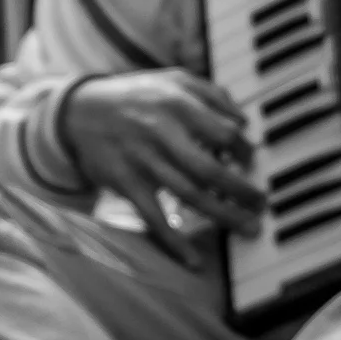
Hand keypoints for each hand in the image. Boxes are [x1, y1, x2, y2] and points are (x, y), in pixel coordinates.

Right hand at [58, 68, 266, 266]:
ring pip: (189, 195)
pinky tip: (193, 261)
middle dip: (241, 191)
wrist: (79, 112)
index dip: (244, 150)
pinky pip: (153, 218)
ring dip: (222, 215)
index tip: (252, 162)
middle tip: (261, 204)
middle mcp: (160, 133)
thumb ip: (211, 93)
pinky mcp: (126, 184)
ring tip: (247, 228)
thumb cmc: (137, 95)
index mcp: (176, 103)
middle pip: (210, 169)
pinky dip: (173, 242)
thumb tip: (243, 120)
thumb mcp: (173, 79)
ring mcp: (142, 161)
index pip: (224, 132)